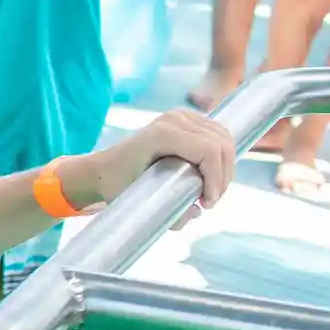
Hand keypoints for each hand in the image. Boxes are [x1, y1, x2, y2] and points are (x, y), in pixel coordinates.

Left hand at [65, 109, 235, 218]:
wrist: (104, 169)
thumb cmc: (118, 186)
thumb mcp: (141, 202)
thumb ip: (170, 213)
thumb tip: (197, 212)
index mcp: (162, 134)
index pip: (209, 151)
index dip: (217, 178)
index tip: (207, 203)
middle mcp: (174, 119)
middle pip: (221, 144)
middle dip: (223, 176)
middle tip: (209, 201)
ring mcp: (181, 115)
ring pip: (223, 139)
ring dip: (225, 167)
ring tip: (211, 191)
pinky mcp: (188, 118)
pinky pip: (218, 135)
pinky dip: (221, 156)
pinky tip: (210, 175)